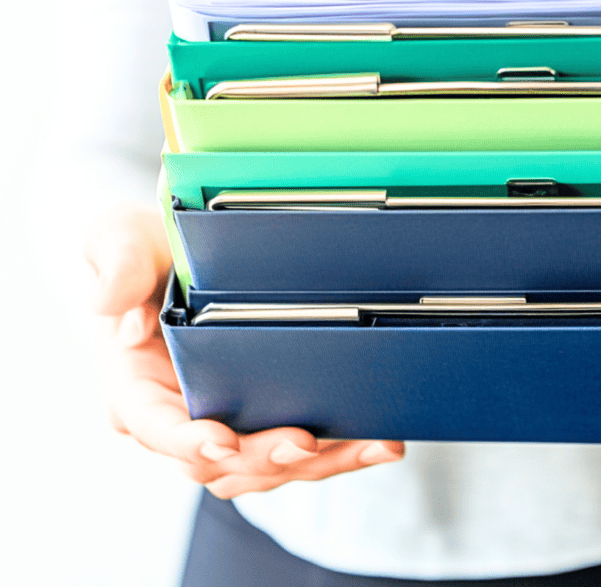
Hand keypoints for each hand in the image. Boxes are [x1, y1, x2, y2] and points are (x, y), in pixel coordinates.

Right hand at [87, 206, 403, 498]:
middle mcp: (177, 419)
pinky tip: (379, 441)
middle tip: (308, 441)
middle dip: (266, 456)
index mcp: (136, 387)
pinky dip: (339, 452)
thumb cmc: (143, 251)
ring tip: (368, 446)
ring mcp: (222, 425)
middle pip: (220, 461)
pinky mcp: (261, 422)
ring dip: (318, 465)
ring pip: (266, 468)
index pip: (156, 428)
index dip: (188, 441)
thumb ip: (117, 263)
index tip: (223, 440)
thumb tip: (114, 310)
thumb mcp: (119, 238)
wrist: (177, 259)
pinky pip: (297, 454)